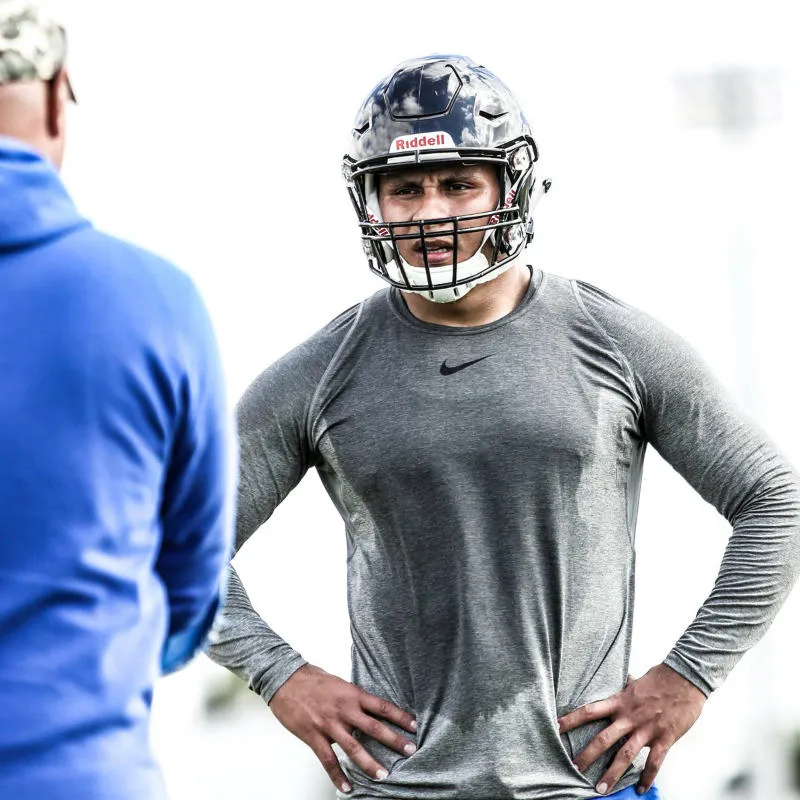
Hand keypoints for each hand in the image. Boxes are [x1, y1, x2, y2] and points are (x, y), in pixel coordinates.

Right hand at [269, 664, 416, 793]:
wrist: (286, 680)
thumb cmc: (313, 680)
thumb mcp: (339, 684)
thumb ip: (354, 699)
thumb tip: (369, 711)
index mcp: (352, 694)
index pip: (381, 706)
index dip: (400, 716)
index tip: (414, 725)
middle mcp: (344, 710)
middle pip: (374, 728)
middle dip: (393, 740)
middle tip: (410, 750)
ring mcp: (329, 724)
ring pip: (353, 748)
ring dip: (370, 763)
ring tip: (384, 775)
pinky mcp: (314, 736)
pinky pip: (328, 760)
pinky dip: (338, 776)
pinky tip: (346, 787)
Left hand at [557, 663, 705, 794]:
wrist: (685, 679)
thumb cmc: (661, 678)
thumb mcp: (637, 681)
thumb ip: (627, 687)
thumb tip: (624, 680)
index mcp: (620, 702)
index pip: (590, 711)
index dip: (572, 719)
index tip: (556, 726)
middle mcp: (629, 717)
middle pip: (604, 739)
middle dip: (588, 755)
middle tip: (574, 768)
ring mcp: (646, 729)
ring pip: (625, 755)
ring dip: (612, 773)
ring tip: (601, 788)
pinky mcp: (664, 738)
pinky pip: (654, 763)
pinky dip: (647, 777)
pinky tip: (640, 789)